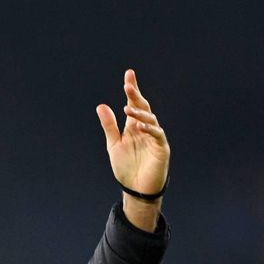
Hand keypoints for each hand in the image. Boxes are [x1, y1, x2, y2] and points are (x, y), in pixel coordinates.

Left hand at [96, 69, 169, 198]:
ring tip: (128, 108)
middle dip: (136, 95)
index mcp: (134, 126)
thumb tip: (101, 106)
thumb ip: (109, 126)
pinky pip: (157, 135)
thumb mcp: (114, 145)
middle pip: (143, 107)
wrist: (136, 189)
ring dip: (139, 113)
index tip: (129, 74)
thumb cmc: (126, 167)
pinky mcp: (161, 148)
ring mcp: (154, 137)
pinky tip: (140, 126)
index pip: (134, 104)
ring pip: (150, 119)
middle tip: (128, 84)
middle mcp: (145, 128)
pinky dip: (149, 129)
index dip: (132, 89)